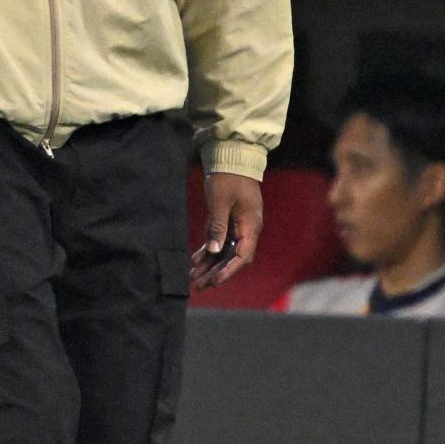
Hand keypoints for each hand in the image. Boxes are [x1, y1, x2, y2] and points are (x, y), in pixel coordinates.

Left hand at [190, 170, 261, 290]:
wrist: (231, 156)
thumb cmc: (228, 177)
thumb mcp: (220, 202)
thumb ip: (217, 227)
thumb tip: (215, 252)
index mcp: (250, 226)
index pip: (242, 257)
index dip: (228, 271)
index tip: (213, 282)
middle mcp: (247, 229)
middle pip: (233, 258)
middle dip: (215, 273)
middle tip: (197, 287)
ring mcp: (239, 225)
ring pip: (225, 252)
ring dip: (210, 265)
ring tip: (193, 279)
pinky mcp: (229, 220)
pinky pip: (220, 241)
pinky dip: (208, 252)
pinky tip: (195, 261)